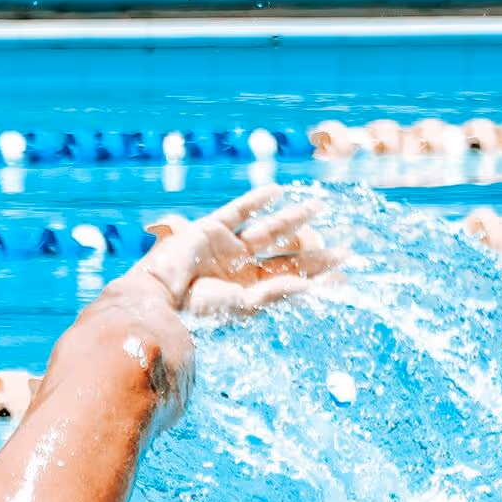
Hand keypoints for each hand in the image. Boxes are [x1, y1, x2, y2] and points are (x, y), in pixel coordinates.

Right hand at [131, 186, 337, 319]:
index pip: (291, 283)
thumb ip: (275, 293)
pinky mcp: (211, 229)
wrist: (157, 295)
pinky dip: (257, 200)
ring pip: (269, 230)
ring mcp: (228, 248)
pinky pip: (238, 211)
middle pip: (287, 258)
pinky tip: (277, 191)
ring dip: (294, 219)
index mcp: (250, 293)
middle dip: (315, 254)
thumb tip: (309, 286)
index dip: (317, 279)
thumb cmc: (195, 310)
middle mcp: (242, 270)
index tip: (344, 274)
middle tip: (345, 250)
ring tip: (318, 206)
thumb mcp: (241, 304)